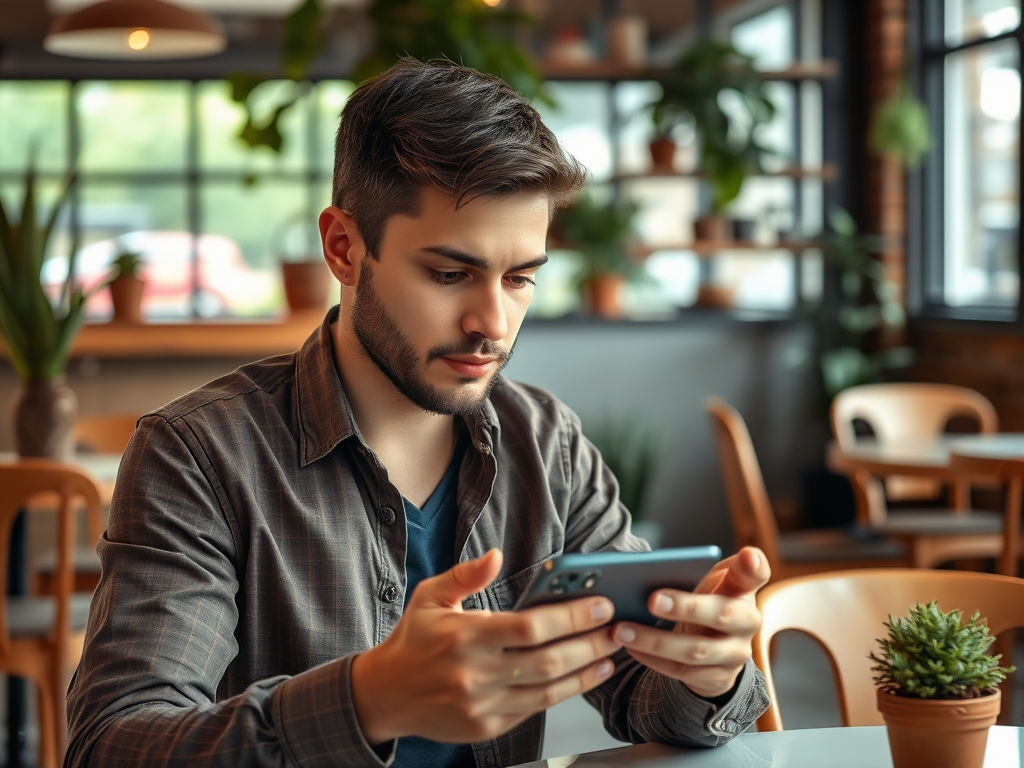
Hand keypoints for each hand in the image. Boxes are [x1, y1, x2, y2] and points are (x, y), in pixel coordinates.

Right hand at [350, 549, 622, 745]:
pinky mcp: (486, 727)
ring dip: (586, 672)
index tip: (600, 605)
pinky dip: (564, 693)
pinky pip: (534, 709)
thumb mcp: (431, 596)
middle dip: (590, 644)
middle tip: (617, 628)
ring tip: (610, 654)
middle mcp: (474, 674)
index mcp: (464, 637)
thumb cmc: (414, 639)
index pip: (530, 628)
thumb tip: (496, 555)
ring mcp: (481, 706)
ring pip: (548, 690)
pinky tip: (582, 676)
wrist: (385, 694)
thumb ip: (466, 575)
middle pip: (548, 661)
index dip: (571, 617)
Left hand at [610, 546, 769, 697]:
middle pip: (721, 616)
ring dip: (654, 641)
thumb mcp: (712, 579)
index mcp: (744, 589)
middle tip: (651, 599)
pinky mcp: (717, 679)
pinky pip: (682, 672)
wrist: (717, 644)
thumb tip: (654, 566)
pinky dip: (652, 660)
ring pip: (695, 650)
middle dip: (686, 608)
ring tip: (621, 630)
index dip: (754, 565)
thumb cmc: (708, 600)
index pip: (756, 574)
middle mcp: (747, 624)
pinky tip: (629, 647)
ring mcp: (734, 655)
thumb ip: (696, 565)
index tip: (747, 553)